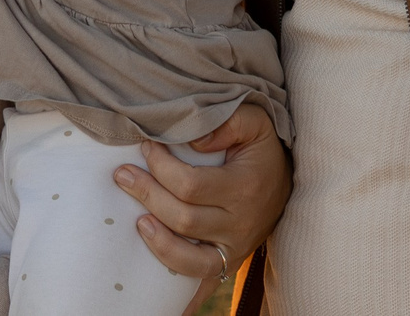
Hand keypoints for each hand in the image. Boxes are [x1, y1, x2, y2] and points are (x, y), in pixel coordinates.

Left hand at [113, 102, 288, 298]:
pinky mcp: (229, 263)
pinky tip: (152, 281)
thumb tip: (194, 139)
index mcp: (244, 187)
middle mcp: (240, 224)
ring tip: (136, 221)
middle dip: (147, 195)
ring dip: (157, 242)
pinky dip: (179, 287)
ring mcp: (234, 249)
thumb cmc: (262, 150)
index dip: (161, 166)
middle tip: (123, 174)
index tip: (146, 146)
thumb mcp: (255, 122)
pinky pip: (201, 281)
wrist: (286, 184)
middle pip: (183, 219)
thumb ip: (228, 122)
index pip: (190, 185)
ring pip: (190, 259)